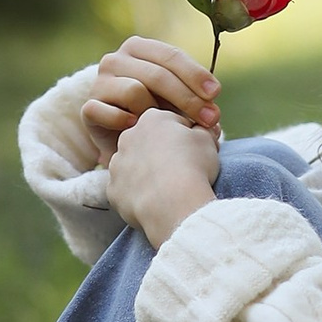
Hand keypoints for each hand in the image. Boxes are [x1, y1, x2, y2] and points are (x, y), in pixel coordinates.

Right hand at [79, 33, 219, 165]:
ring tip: (170, 128)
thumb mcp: (174, 96)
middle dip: (187, 98)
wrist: (118, 132)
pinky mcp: (87, 108)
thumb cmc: (154, 109)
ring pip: (135, 92)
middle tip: (209, 120)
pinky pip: (110, 113)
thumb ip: (193, 95)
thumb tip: (215, 110)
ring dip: (156, 112)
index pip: (171, 56)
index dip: (195, 74)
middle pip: (157, 75)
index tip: (215, 94)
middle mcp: (115, 59)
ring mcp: (99, 83)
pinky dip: (125, 121)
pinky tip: (137, 128)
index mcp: (139, 47)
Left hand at [106, 106, 219, 249]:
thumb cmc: (193, 167)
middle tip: (181, 171)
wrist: (174, 203)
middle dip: (162, 153)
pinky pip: (126, 191)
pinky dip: (138, 195)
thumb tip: (201, 130)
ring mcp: (117, 165)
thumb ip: (202, 130)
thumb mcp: (207, 140)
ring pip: (133, 167)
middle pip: (148, 143)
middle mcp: (128, 137)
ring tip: (167, 189)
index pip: (170, 123)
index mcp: (152, 119)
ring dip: (147, 174)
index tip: (195, 152)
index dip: (185, 138)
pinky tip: (154, 202)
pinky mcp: (113, 190)